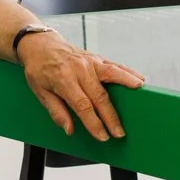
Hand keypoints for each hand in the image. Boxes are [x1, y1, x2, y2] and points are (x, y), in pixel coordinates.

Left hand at [18, 32, 143, 141]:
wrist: (40, 44)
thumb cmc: (39, 68)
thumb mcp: (40, 92)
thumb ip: (56, 111)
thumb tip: (70, 129)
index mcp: (63, 79)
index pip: (82, 105)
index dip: (94, 123)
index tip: (102, 136)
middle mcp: (79, 69)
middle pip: (99, 96)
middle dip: (111, 117)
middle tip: (119, 133)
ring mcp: (90, 62)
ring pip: (113, 75)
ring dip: (127, 87)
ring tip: (140, 99)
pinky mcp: (96, 58)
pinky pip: (115, 65)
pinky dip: (128, 72)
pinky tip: (139, 80)